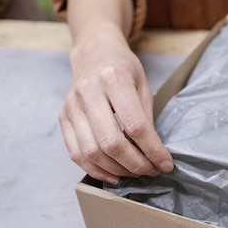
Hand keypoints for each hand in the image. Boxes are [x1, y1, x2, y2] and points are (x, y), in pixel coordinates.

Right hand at [58, 36, 172, 183]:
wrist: (95, 52)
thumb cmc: (123, 68)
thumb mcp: (143, 84)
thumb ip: (146, 117)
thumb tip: (154, 152)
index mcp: (114, 79)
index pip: (135, 125)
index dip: (152, 150)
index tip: (165, 164)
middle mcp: (88, 92)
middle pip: (110, 142)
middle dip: (135, 163)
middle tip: (151, 170)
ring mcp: (71, 106)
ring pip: (91, 151)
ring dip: (116, 169)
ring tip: (135, 173)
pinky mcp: (62, 117)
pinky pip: (75, 153)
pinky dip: (95, 169)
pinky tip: (113, 174)